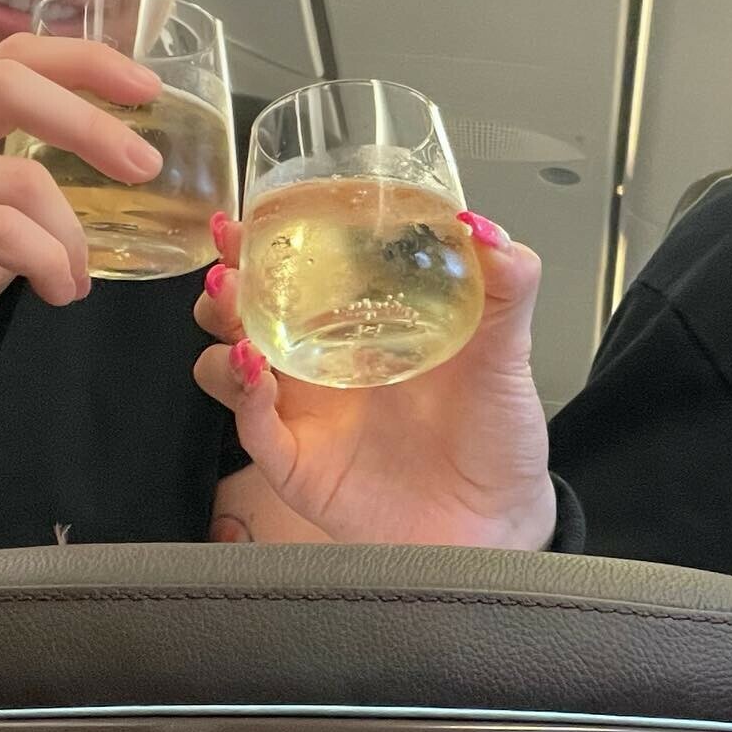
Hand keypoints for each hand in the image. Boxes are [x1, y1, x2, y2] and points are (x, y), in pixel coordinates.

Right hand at [0, 35, 164, 401]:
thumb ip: (25, 181)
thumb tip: (118, 169)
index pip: (12, 56)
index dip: (85, 62)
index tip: (146, 89)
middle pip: (9, 86)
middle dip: (92, 125)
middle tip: (144, 167)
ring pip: (16, 178)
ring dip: (70, 237)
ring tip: (76, 278)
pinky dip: (45, 262)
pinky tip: (57, 290)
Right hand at [193, 209, 556, 547]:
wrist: (500, 523)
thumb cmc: (498, 436)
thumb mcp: (509, 350)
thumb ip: (506, 284)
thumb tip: (483, 225)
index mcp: (367, 325)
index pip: (302, 269)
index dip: (271, 237)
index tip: (257, 209)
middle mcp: (325, 365)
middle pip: (248, 309)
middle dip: (228, 275)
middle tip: (230, 252)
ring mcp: (305, 413)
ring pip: (229, 363)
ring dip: (222, 329)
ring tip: (235, 304)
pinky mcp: (296, 464)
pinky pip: (251, 425)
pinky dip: (243, 393)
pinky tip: (253, 367)